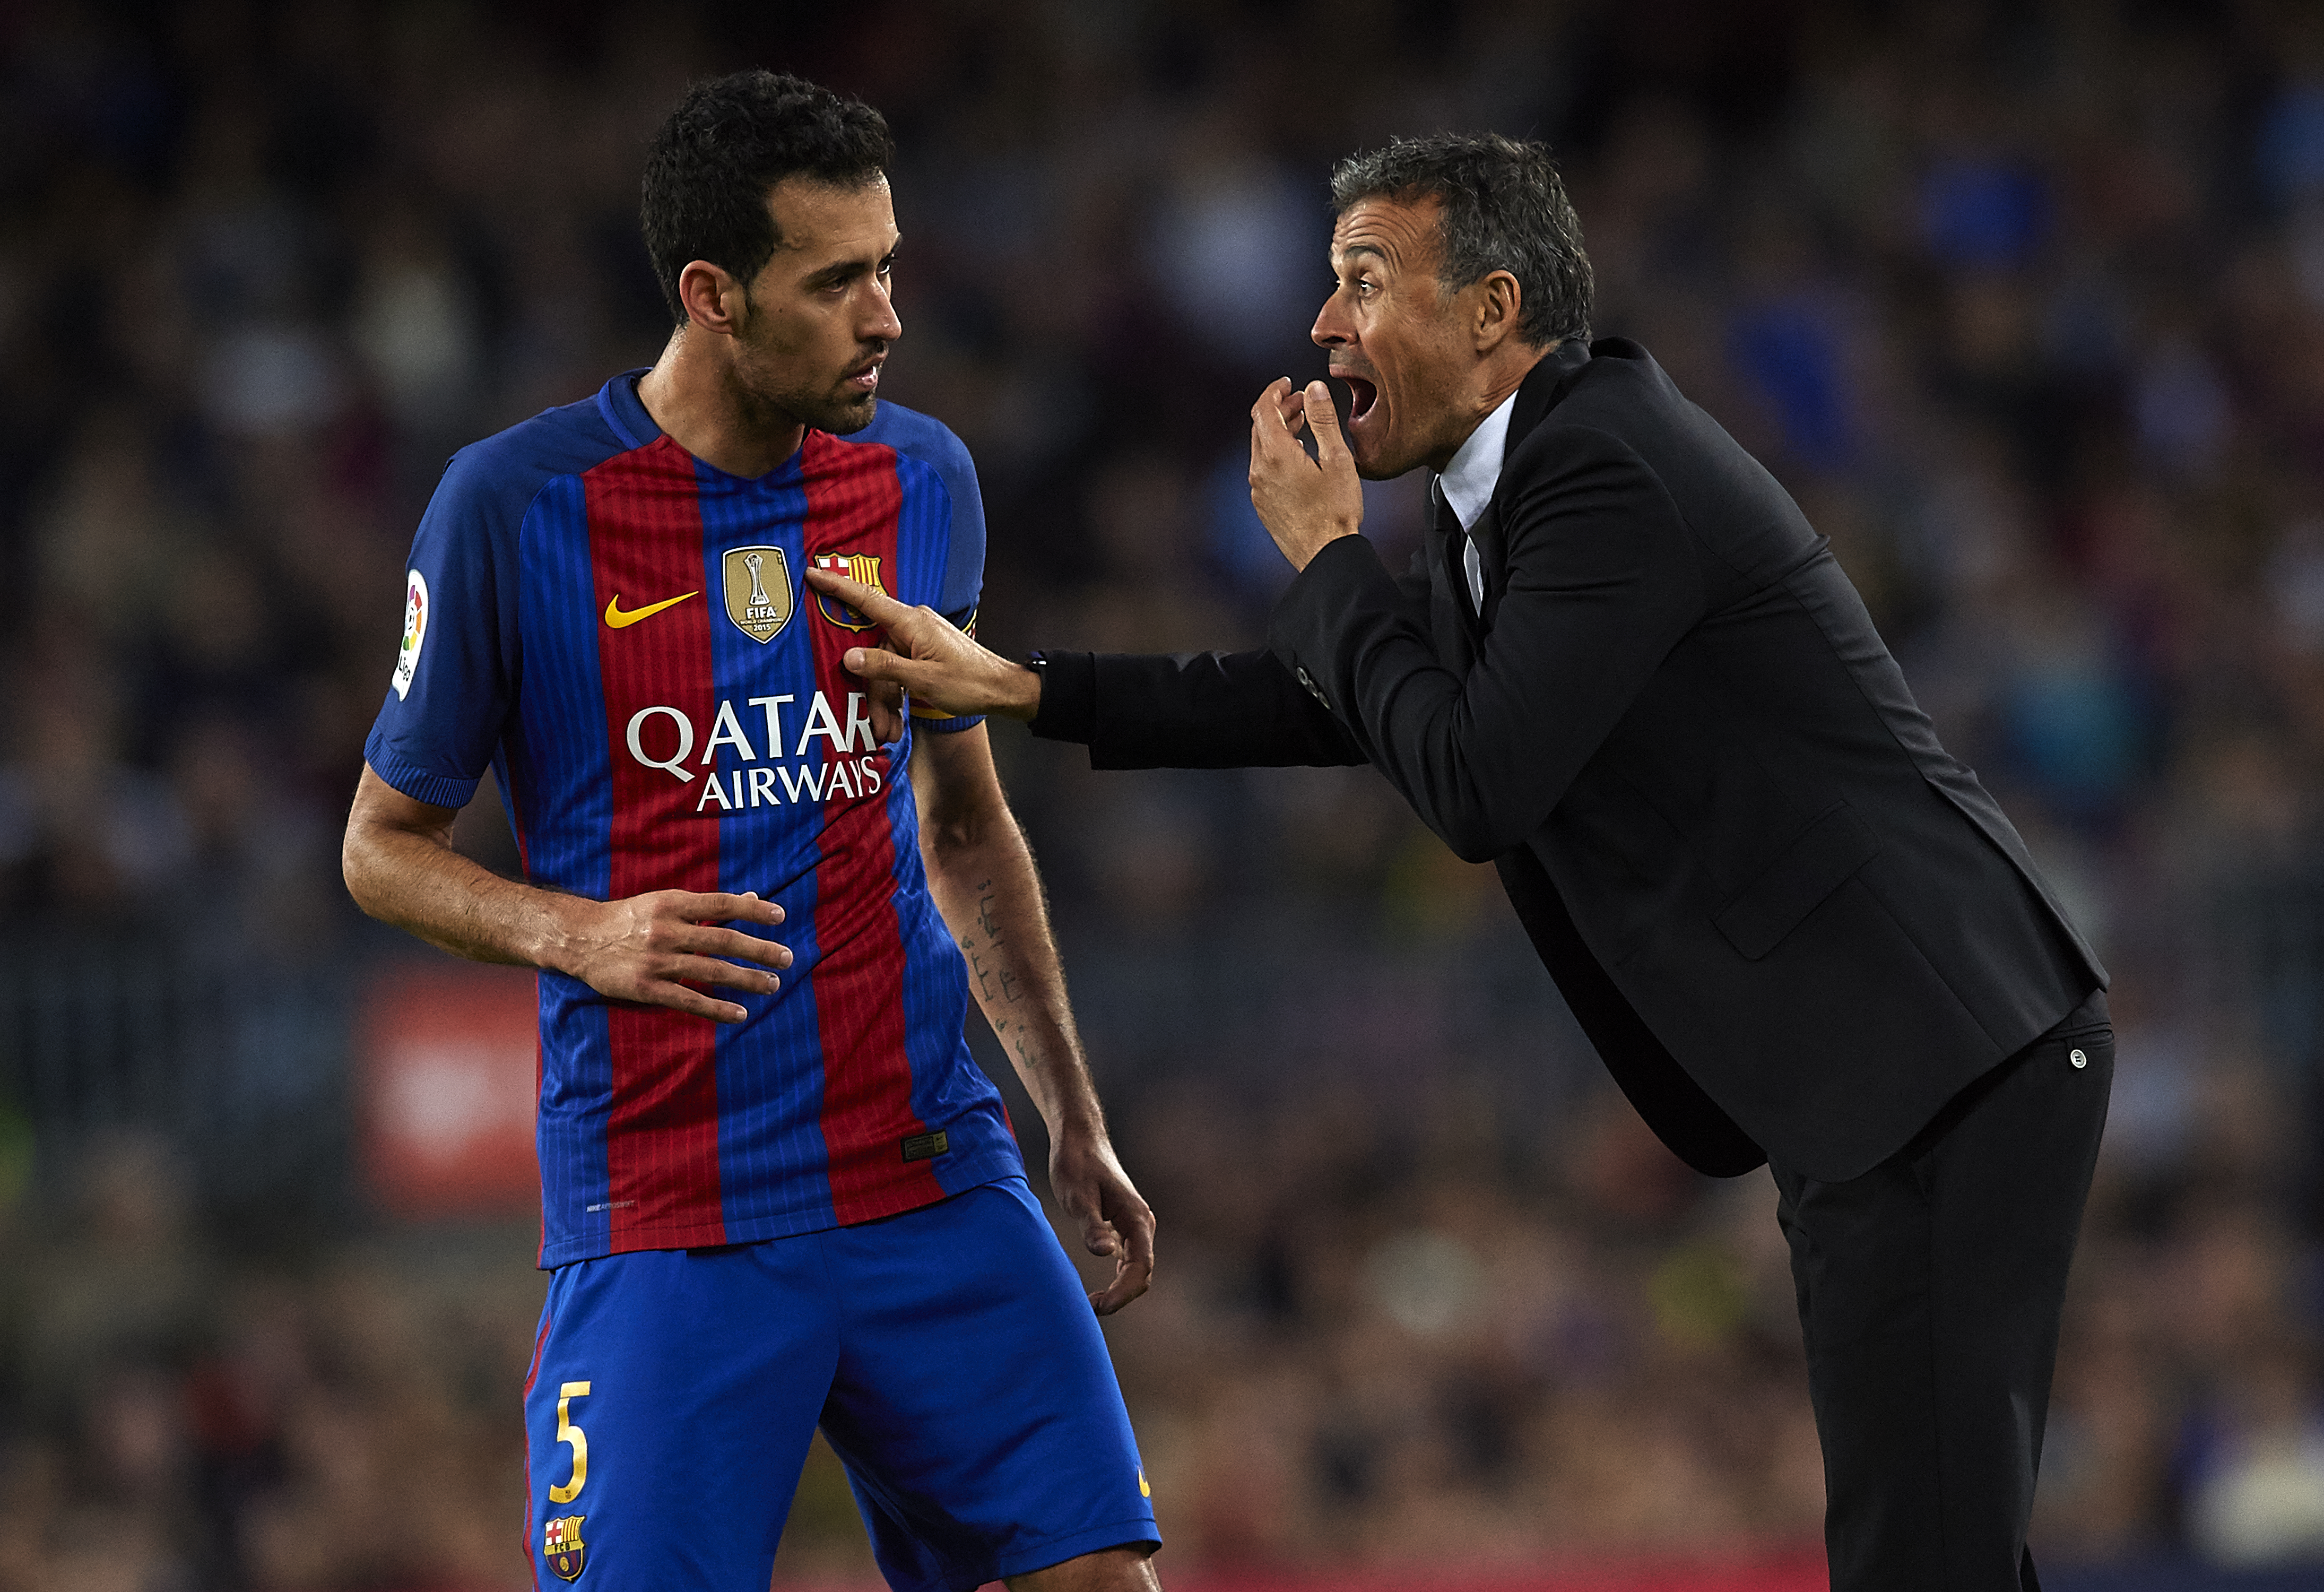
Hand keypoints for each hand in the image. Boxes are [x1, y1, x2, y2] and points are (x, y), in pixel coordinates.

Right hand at [552, 890, 791, 1022]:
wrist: (580, 939)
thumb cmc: (631, 918)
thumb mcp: (665, 901)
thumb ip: (708, 904)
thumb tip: (752, 896)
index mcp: (672, 903)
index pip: (721, 904)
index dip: (752, 909)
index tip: (780, 916)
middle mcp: (666, 930)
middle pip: (723, 940)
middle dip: (759, 950)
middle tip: (787, 958)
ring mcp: (655, 960)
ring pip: (711, 971)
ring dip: (746, 979)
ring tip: (772, 985)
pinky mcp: (645, 988)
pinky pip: (688, 999)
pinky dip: (716, 1008)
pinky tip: (740, 1013)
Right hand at [803, 569, 1042, 719]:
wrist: (1003, 691)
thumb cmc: (969, 683)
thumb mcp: (923, 680)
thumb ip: (885, 668)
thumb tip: (849, 657)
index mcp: (911, 623)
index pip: (867, 600)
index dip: (837, 587)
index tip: (812, 572)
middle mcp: (913, 626)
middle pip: (873, 653)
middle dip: (870, 690)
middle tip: (873, 724)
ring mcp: (918, 641)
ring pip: (886, 669)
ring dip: (884, 702)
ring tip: (887, 732)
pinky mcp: (924, 655)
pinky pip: (899, 673)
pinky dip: (896, 697)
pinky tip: (895, 723)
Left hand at [1049, 1125, 1154, 1315]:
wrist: (1079, 1138)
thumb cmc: (1076, 1163)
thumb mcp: (1078, 1196)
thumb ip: (1092, 1226)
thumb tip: (1106, 1254)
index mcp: (1136, 1217)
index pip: (1141, 1266)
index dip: (1124, 1292)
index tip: (1101, 1307)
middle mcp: (1141, 1223)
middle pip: (1143, 1272)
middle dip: (1122, 1296)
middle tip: (1091, 1309)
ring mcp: (1134, 1224)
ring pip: (1137, 1268)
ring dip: (1120, 1289)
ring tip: (1093, 1304)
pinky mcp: (1123, 1225)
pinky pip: (1130, 1259)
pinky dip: (1118, 1278)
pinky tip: (1099, 1288)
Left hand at [1249, 376, 1364, 569]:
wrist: (1325, 554)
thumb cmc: (1336, 511)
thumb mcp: (1337, 459)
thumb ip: (1324, 420)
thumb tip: (1314, 388)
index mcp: (1276, 455)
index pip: (1263, 409)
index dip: (1275, 391)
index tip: (1289, 384)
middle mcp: (1260, 470)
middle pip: (1260, 427)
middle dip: (1279, 409)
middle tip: (1302, 402)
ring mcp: (1258, 489)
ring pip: (1261, 448)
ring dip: (1278, 431)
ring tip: (1302, 424)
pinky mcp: (1263, 504)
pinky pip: (1263, 469)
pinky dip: (1276, 453)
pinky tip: (1298, 456)